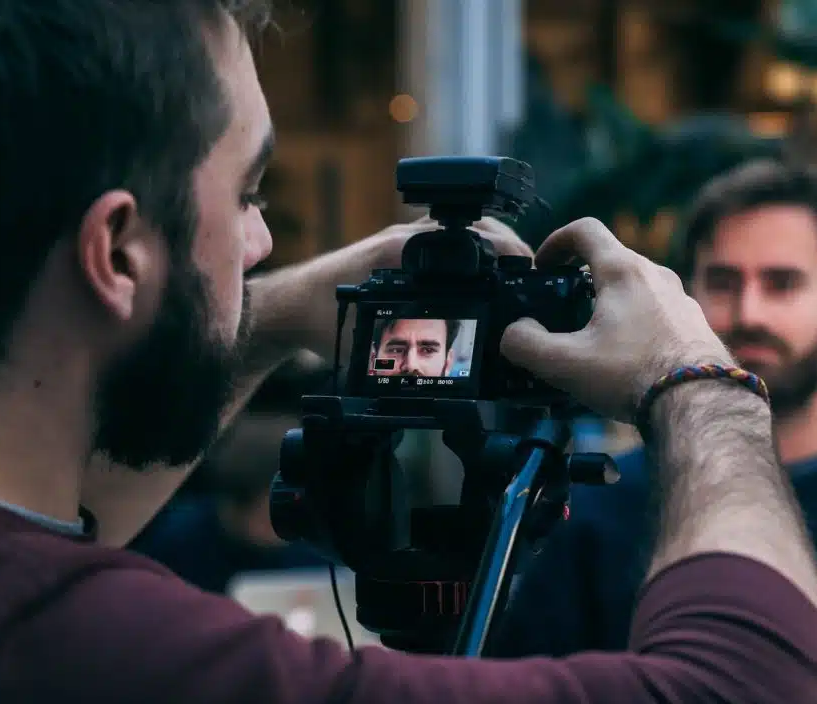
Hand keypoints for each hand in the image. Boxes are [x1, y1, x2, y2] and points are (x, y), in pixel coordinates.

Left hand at [291, 216, 531, 357]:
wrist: (287, 308)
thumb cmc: (319, 320)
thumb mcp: (369, 338)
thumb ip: (407, 347)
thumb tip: (446, 362)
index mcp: (406, 250)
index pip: (474, 237)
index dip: (509, 252)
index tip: (529, 270)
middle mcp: (407, 236)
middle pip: (476, 227)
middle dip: (508, 247)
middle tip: (529, 275)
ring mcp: (403, 238)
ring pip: (462, 232)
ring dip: (489, 248)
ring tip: (513, 276)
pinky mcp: (397, 247)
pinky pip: (443, 242)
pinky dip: (468, 254)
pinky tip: (480, 278)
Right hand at [500, 218, 734, 421]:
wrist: (699, 404)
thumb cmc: (635, 377)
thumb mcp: (564, 364)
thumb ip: (525, 345)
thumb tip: (514, 334)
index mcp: (623, 271)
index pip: (584, 230)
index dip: (555, 242)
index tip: (543, 266)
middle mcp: (656, 275)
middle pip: (610, 260)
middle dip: (580, 280)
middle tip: (563, 309)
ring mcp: (680, 299)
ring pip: (636, 287)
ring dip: (611, 303)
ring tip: (596, 339)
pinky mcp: (694, 324)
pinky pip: (658, 312)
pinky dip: (636, 324)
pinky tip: (628, 359)